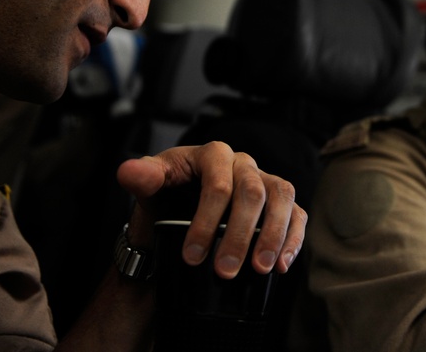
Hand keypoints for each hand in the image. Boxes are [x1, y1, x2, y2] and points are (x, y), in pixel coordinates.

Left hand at [116, 141, 306, 278]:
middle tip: (224, 271)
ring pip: (281, 198)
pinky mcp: (280, 203)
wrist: (177, 218)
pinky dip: (293, 239)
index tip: (192, 256)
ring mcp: (265, 180)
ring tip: (259, 269)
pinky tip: (281, 265)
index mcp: (212, 154)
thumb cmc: (165, 200)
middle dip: (239, 235)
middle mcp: (243, 163)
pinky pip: (297, 214)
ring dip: (273, 235)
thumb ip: (141, 179)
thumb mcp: (150, 191)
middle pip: (251, 193)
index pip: (217, 183)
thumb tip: (129, 171)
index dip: (206, 221)